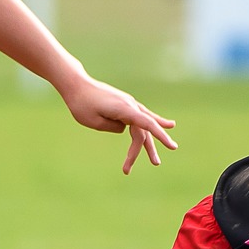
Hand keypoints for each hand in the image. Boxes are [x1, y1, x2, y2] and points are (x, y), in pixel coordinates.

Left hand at [57, 74, 178, 173]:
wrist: (76, 85)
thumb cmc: (81, 104)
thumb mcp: (94, 122)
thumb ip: (113, 127)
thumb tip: (124, 129)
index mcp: (123, 109)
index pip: (147, 124)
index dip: (161, 135)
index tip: (172, 146)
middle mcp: (130, 105)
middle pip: (143, 130)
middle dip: (146, 149)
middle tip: (155, 163)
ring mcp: (129, 104)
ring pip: (144, 125)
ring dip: (149, 143)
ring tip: (155, 159)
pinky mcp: (125, 105)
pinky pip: (142, 117)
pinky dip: (154, 124)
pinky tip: (168, 125)